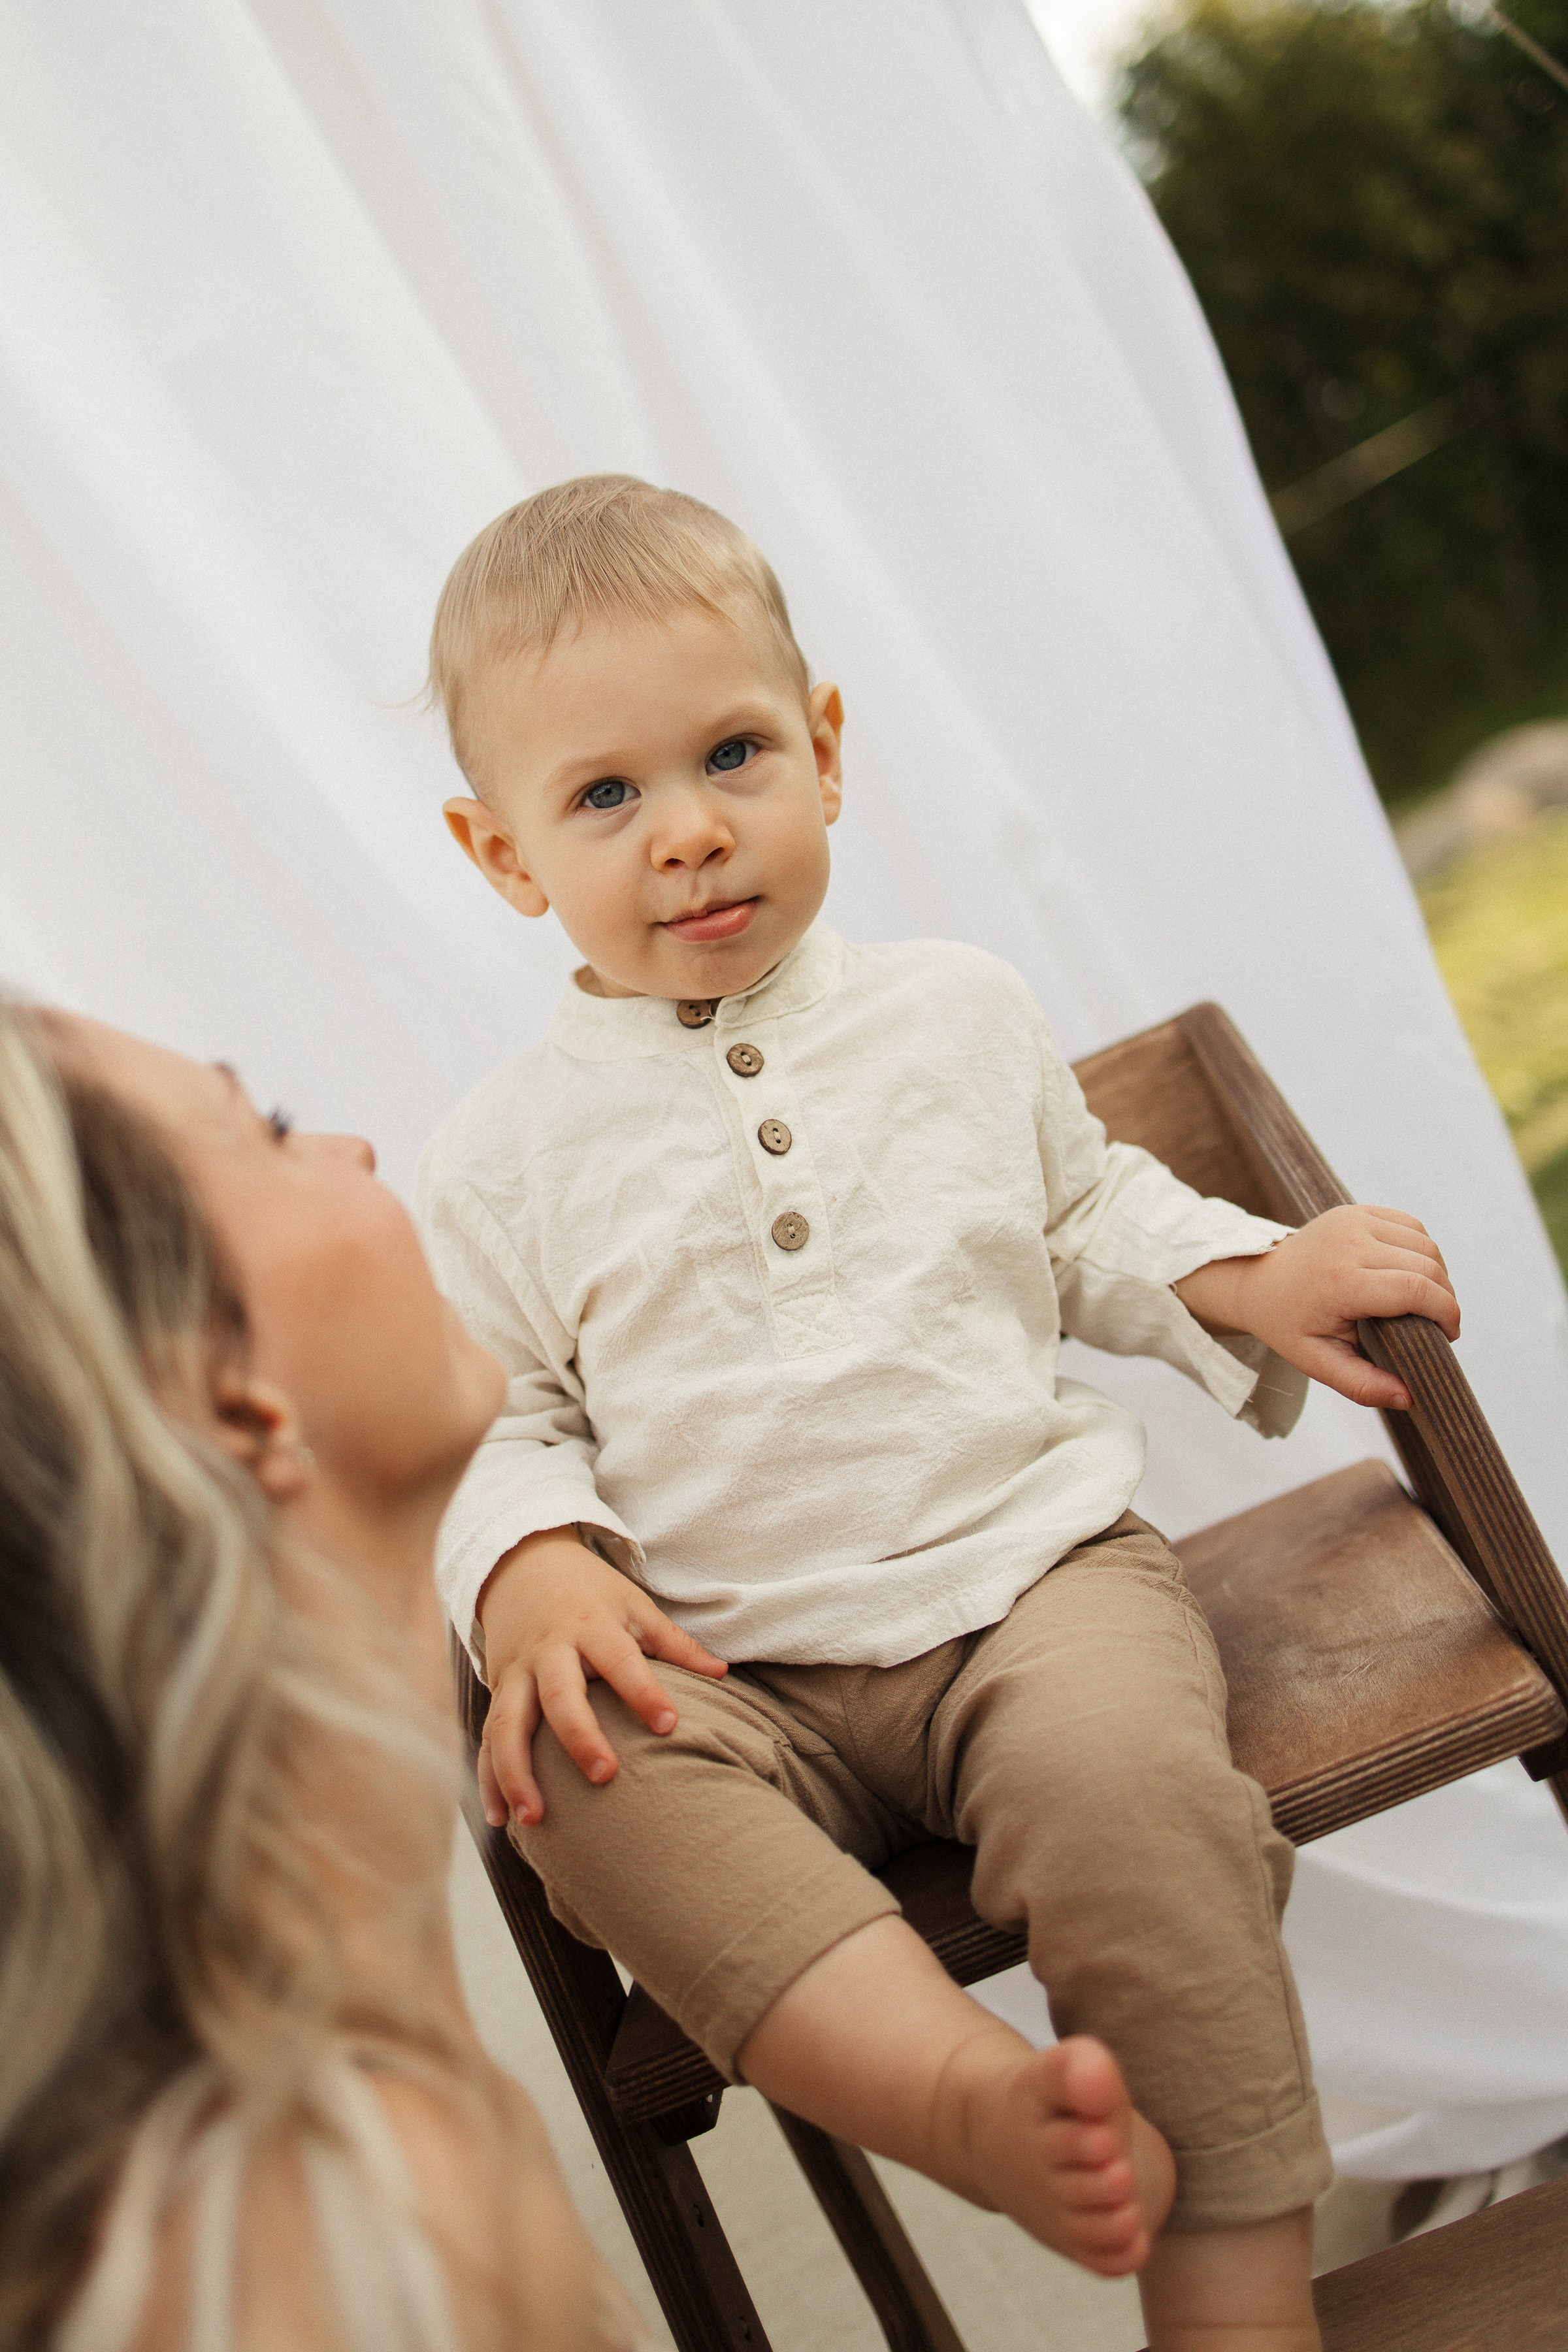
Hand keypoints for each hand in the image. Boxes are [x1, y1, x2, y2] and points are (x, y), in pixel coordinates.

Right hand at [474, 1526, 726, 1827]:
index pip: (620, 1661)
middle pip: (559, 1696)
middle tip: (605, 1776)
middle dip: (579, 1737)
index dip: (643, 1691)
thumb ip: (674, 1643)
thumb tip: (722, 1673)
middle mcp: (549, 1652)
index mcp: (590, 1627)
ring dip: (517, 1773)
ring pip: (508, 1725)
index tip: (669, 1725)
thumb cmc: (591, 1594)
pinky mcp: (496, 1692)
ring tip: (534, 1820)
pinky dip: (489, 1779)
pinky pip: (487, 1739)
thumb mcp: (634, 1606)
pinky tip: (498, 1819)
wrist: (522, 1564)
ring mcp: (516, 1675)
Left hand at [1173, 1203, 1458, 1411]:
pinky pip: (1411, 1226)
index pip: (1416, 1289)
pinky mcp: (1356, 1210)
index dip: (1446, 1313)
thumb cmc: (1288, 1324)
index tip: (1448, 1336)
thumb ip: (1363, 1385)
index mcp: (1342, 1281)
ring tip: (1425, 1302)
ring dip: (1437, 1273)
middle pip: (1428, 1266)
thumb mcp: (1317, 1363)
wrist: (1258, 1281)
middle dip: (1445, 1298)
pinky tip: (1410, 1273)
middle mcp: (1349, 1242)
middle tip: (1437, 1325)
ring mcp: (1353, 1220)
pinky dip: (1421, 1250)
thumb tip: (1408, 1398)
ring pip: (1425, 1243)